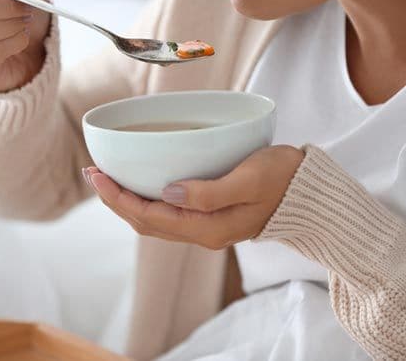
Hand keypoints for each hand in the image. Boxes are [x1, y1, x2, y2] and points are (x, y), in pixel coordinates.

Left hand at [82, 145, 304, 249]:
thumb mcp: (249, 180)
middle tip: (94, 173)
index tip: (97, 175)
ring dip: (130, 201)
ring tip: (110, 178)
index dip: (119, 198)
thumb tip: (168, 193)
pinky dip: (149, 200)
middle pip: (146, 223)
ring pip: (156, 221)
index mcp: (209, 227)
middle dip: (116, 201)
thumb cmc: (283, 179)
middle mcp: (204, 233)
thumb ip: (209, 192)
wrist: (310, 194)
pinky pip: (170, 214)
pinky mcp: (213, 216)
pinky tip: (145, 183)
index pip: (150, 217)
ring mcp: (209, 227)